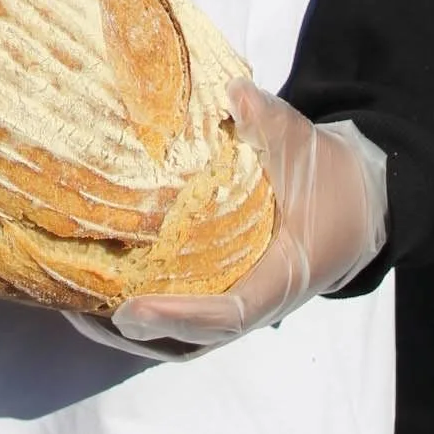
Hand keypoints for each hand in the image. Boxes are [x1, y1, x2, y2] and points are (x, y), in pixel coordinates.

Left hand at [111, 83, 388, 352]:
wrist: (356, 203)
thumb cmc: (328, 177)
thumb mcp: (305, 144)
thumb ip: (271, 122)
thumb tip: (236, 94)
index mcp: (282, 274)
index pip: (228, 312)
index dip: (179, 316)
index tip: (130, 308)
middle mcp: (259, 301)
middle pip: (194, 339)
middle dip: (141, 332)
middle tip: (85, 311)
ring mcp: (242, 303)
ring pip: (185, 339)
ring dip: (136, 333)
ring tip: (78, 310)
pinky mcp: (228, 292)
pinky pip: (184, 316)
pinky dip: (146, 316)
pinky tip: (101, 295)